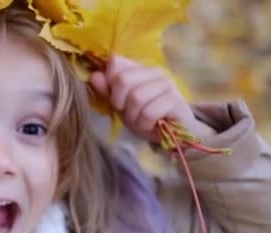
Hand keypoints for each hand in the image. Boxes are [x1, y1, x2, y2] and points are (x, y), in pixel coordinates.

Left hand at [89, 56, 215, 142]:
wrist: (175, 132)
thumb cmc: (145, 117)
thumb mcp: (122, 105)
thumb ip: (108, 90)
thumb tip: (94, 76)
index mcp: (139, 68)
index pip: (116, 63)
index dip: (110, 84)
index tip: (116, 99)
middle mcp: (154, 72)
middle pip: (123, 79)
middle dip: (120, 102)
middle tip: (128, 112)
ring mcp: (167, 84)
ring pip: (136, 98)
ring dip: (133, 116)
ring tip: (140, 120)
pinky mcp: (175, 100)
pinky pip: (150, 112)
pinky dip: (145, 123)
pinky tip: (151, 125)